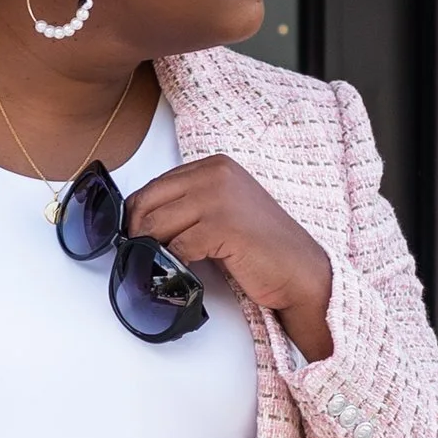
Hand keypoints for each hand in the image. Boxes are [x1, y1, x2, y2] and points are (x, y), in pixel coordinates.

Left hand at [122, 153, 334, 361]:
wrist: (300, 271)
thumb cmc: (262, 247)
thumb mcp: (222, 212)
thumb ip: (189, 206)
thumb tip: (143, 223)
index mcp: (215, 166)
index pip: (154, 186)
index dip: (139, 216)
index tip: (139, 238)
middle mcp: (216, 174)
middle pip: (147, 202)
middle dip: (138, 233)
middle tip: (141, 256)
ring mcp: (219, 198)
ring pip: (156, 225)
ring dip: (152, 250)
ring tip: (161, 265)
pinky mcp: (222, 226)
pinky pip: (176, 247)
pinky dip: (172, 263)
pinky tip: (183, 270)